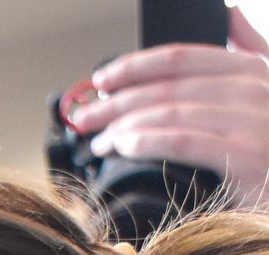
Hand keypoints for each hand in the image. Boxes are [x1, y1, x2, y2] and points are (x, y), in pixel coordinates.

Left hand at [65, 12, 268, 208]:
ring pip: (172, 113)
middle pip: (168, 87)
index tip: (100, 80)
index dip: (134, 66)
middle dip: (117, 102)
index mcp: (250, 69)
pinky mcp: (245, 157)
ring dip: (125, 126)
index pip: (180, 57)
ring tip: (99, 141)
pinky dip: (149, 141)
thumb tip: (227, 15)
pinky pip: (185, 141)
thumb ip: (249, 52)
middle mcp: (252, 88)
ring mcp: (251, 121)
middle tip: (84, 118)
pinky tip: (124, 146)